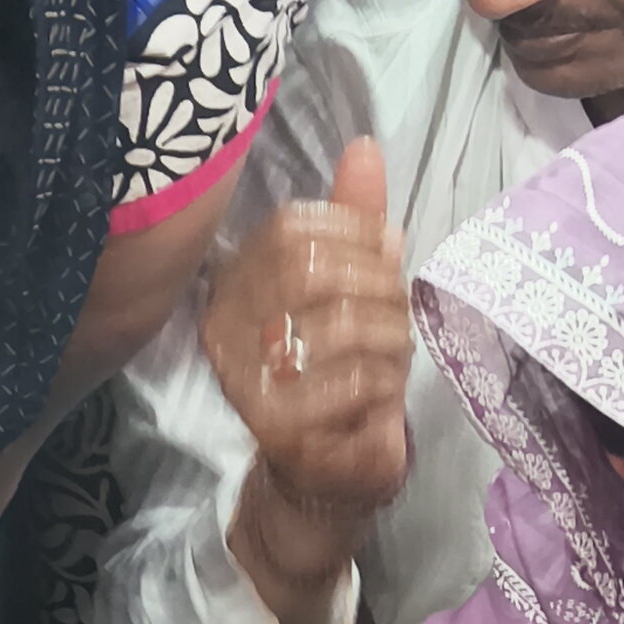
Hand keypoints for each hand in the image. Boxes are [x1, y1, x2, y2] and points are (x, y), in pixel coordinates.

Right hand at [203, 140, 411, 513]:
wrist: (326, 476)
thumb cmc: (340, 374)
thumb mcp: (352, 287)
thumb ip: (354, 220)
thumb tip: (363, 147)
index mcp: (235, 283)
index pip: (291, 228)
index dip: (354, 231)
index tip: (384, 254)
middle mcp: (225, 328)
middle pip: (314, 271)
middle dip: (378, 286)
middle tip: (397, 313)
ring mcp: (246, 379)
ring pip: (342, 326)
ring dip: (390, 338)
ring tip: (392, 356)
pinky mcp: (277, 427)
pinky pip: (352, 382)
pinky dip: (386, 383)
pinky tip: (382, 395)